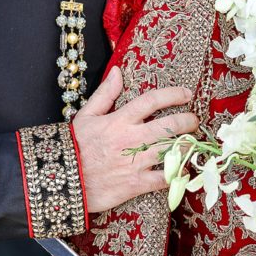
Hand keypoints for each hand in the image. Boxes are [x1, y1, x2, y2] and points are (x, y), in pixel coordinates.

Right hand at [72, 66, 198, 212]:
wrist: (61, 181)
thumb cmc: (73, 147)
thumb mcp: (86, 115)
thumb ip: (105, 93)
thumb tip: (117, 71)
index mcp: (120, 120)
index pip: (152, 100)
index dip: (173, 95)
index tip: (186, 94)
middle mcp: (131, 139)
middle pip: (170, 125)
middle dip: (188, 121)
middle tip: (194, 121)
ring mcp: (135, 162)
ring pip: (172, 151)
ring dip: (187, 146)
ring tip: (192, 143)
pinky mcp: (136, 184)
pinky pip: (165, 179)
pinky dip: (178, 175)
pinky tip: (183, 170)